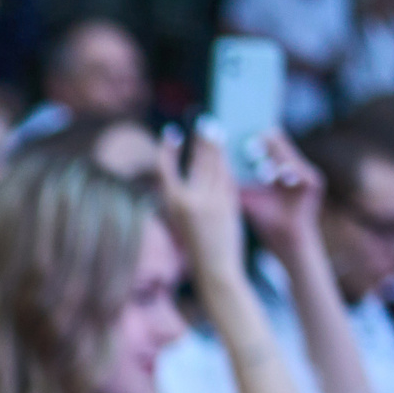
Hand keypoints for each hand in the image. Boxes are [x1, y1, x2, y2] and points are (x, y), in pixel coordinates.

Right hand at [155, 123, 247, 289]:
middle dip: (201, 140)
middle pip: (196, 161)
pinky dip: (227, 165)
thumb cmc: (198, 248)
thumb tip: (202, 171)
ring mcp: (210, 201)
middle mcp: (189, 200)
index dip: (167, 149)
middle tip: (206, 123)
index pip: (166, 169)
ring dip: (216, 147)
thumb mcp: (184, 221)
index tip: (171, 133)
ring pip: (215, 166)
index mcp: (172, 204)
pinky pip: (227, 178)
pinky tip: (227, 155)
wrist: (216, 270)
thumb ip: (191, 197)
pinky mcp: (228, 204)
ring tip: (217, 132)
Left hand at [239, 132, 325, 252]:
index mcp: (277, 166)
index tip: (236, 130)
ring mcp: (306, 172)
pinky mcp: (314, 183)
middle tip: (248, 141)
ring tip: (261, 152)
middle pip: (278, 144)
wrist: (286, 242)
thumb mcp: (247, 198)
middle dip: (263, 142)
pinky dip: (289, 171)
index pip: (266, 143)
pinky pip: (300, 171)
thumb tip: (214, 167)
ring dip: (274, 155)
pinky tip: (279, 174)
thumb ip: (236, 182)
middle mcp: (293, 165)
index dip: (252, 137)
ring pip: (287, 156)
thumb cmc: (265, 220)